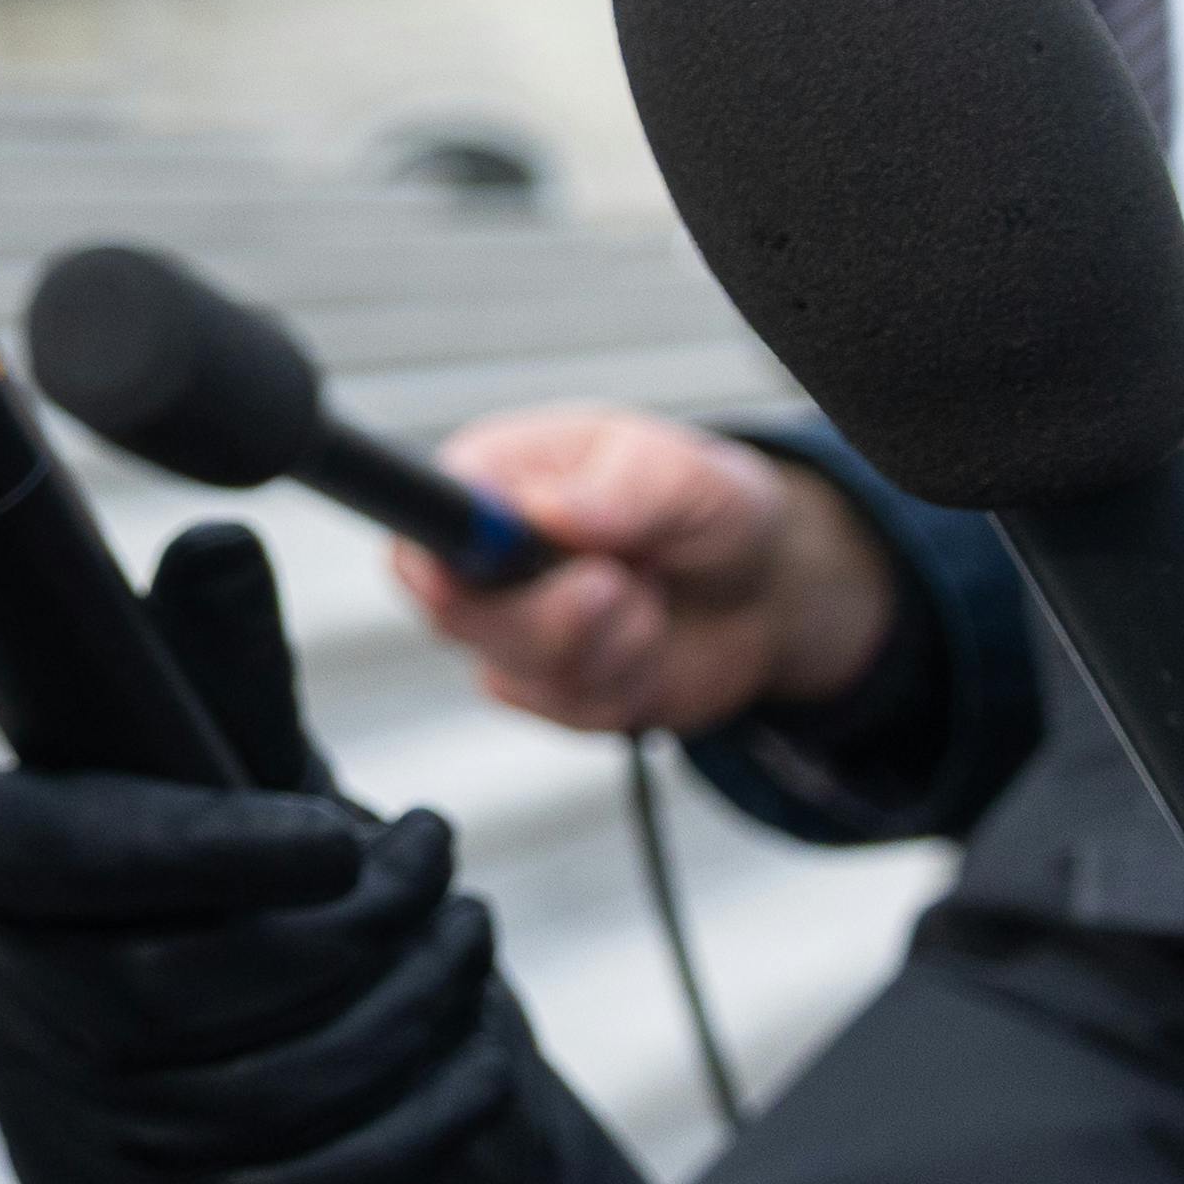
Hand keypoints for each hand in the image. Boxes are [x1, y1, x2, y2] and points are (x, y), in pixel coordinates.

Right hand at [397, 405, 895, 735]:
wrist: (762, 591)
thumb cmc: (708, 510)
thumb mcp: (687, 474)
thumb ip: (619, 487)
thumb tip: (540, 508)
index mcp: (494, 478)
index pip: (420, 520)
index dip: (437, 555)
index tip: (480, 571)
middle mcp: (486, 558)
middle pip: (454, 612)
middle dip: (553, 611)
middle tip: (619, 582)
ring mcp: (512, 630)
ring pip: (517, 667)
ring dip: (609, 642)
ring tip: (650, 595)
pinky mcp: (547, 689)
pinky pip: (566, 709)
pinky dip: (626, 682)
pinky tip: (648, 639)